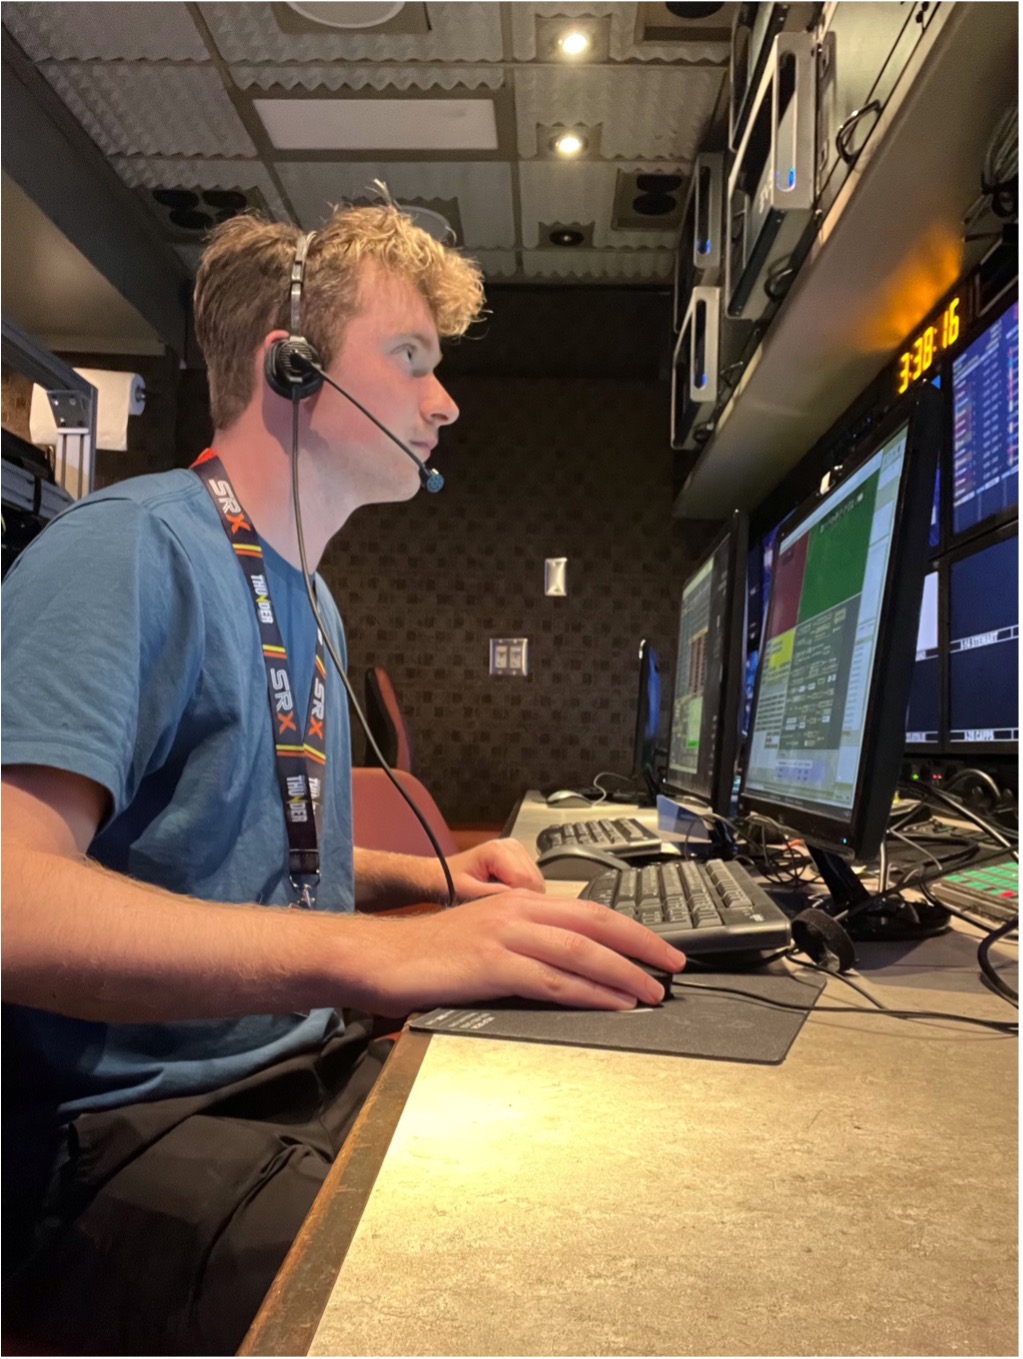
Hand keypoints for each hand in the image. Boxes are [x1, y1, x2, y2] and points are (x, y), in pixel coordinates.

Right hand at [342, 891, 685, 1016]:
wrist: (382, 957)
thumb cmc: (430, 954)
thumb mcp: (486, 938)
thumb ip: (526, 944)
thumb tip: (570, 964)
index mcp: (520, 902)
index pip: (590, 910)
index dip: (631, 930)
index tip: (660, 948)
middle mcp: (518, 911)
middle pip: (596, 924)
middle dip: (642, 945)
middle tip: (674, 966)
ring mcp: (506, 936)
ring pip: (582, 952)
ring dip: (624, 974)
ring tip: (652, 993)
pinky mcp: (493, 964)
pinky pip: (554, 980)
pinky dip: (590, 993)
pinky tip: (613, 1004)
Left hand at [446, 839, 545, 899]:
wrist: (442, 875)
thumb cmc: (450, 882)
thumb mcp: (467, 892)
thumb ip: (492, 896)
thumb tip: (517, 903)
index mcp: (498, 850)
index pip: (525, 880)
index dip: (516, 901)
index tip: (501, 911)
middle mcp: (512, 846)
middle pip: (535, 881)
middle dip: (521, 899)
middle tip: (499, 907)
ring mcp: (518, 850)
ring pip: (538, 882)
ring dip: (523, 895)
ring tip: (498, 896)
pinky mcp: (521, 858)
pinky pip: (533, 882)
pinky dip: (523, 892)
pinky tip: (504, 892)